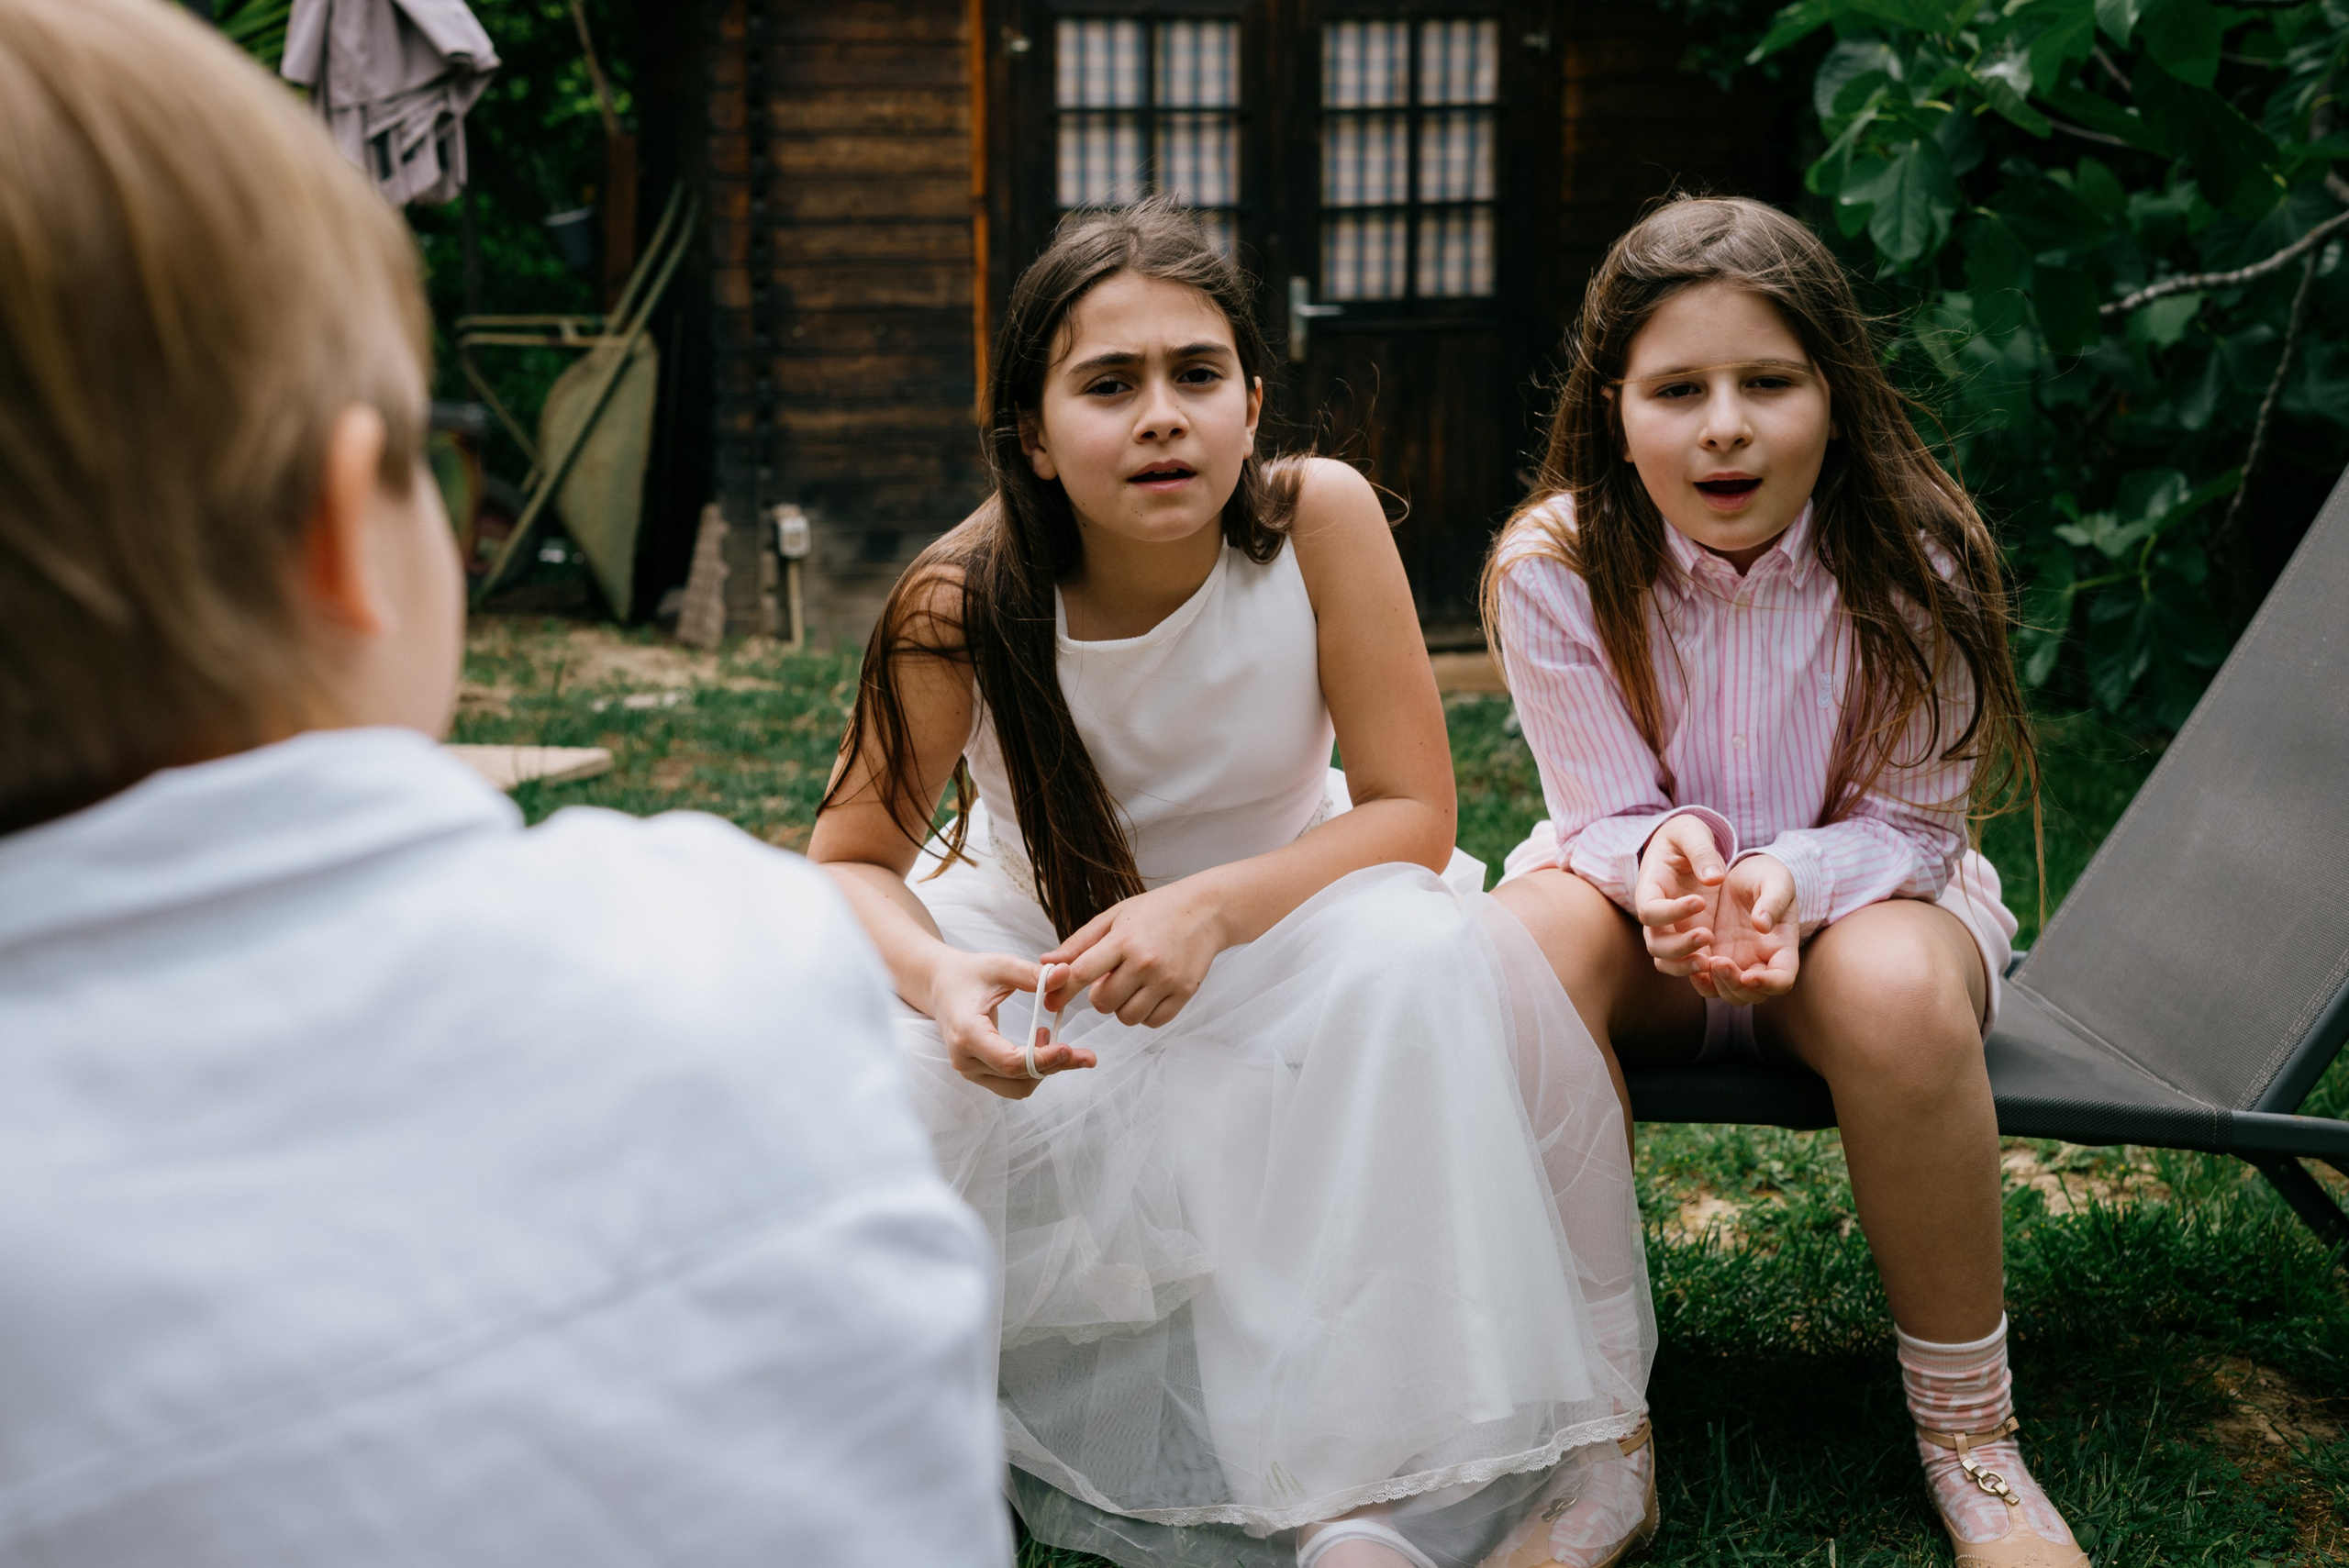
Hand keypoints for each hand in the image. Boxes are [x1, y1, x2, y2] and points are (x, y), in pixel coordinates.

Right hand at [928, 950, 1095, 1099]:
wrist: (941, 986)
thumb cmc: (969, 974)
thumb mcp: (1000, 966)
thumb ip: (1032, 974)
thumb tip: (1066, 974)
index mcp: (967, 1033)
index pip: (1009, 1061)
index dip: (1042, 1059)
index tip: (1069, 1049)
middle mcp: (965, 1059)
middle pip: (1018, 1078)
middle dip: (1055, 1067)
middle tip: (1086, 1055)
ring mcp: (970, 1070)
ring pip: (1018, 1087)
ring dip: (1045, 1070)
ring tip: (1054, 1038)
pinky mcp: (978, 1073)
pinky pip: (1012, 1083)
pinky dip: (1033, 1070)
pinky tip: (1041, 1042)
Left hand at [1042, 878, 1228, 1028]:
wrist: (1207, 911)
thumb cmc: (1156, 911)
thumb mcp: (1114, 917)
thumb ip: (1080, 942)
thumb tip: (1048, 963)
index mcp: (1123, 939)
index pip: (1080, 973)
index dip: (1061, 991)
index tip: (1051, 1000)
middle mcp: (1145, 961)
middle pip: (1102, 1002)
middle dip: (1099, 996)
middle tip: (1112, 978)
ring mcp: (1167, 980)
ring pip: (1126, 1017)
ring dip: (1122, 1007)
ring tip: (1132, 985)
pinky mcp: (1185, 993)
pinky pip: (1152, 1022)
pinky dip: (1145, 1014)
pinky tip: (1149, 993)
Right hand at [1634, 814, 1729, 981]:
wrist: (1685, 847)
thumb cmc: (1684, 836)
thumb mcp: (1691, 832)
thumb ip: (1701, 851)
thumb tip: (1713, 879)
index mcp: (1650, 887)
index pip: (1650, 909)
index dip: (1671, 911)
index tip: (1700, 902)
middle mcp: (1655, 913)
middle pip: (1654, 942)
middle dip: (1678, 945)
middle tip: (1707, 935)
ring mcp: (1669, 928)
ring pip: (1665, 959)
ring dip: (1684, 964)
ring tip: (1711, 961)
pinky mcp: (1686, 936)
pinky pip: (1683, 961)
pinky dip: (1694, 969)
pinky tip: (1716, 966)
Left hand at [1700, 854, 1798, 1002]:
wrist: (1740, 872)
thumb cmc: (1765, 876)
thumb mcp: (1775, 880)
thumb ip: (1772, 901)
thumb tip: (1762, 925)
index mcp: (1782, 947)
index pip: (1782, 980)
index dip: (1768, 984)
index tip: (1748, 974)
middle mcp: (1760, 962)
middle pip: (1753, 995)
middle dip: (1735, 986)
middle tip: (1719, 962)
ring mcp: (1736, 962)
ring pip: (1729, 994)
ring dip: (1717, 986)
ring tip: (1705, 961)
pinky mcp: (1714, 956)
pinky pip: (1706, 982)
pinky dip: (1699, 980)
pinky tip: (1690, 961)